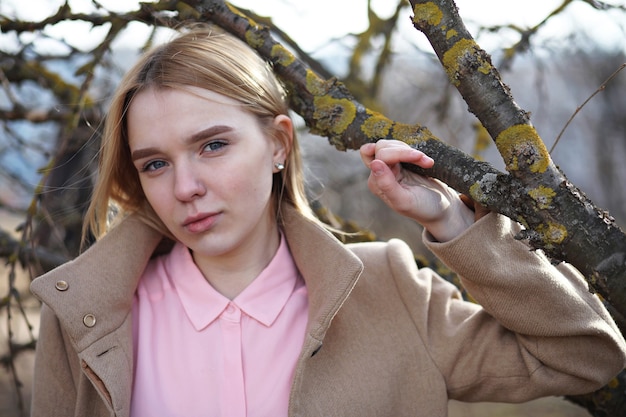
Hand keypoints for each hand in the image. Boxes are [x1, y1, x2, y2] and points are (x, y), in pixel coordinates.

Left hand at [360, 140, 474, 241]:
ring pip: (391, 144)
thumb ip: (387, 185)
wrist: (441, 209)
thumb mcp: (404, 201)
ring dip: (410, 150)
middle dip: (405, 151)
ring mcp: (390, 167)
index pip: (380, 157)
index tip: (419, 158)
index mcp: (377, 183)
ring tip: (427, 162)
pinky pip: (400, 147)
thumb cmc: (423, 208)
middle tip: (426, 161)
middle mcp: (380, 174)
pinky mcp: (401, 162)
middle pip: (382, 147)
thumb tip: (375, 164)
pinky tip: (427, 161)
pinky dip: (413, 150)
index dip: (398, 153)